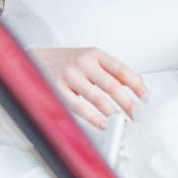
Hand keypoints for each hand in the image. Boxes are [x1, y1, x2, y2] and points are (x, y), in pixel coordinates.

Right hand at [31, 46, 146, 128]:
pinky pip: (78, 106)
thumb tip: (137, 83)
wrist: (31, 60)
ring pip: (97, 97)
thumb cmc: (64, 62)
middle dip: (129, 104)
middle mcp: (84, 63)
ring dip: (113, 112)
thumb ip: (110, 70)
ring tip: (123, 122)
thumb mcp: (89, 58)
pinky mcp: (56, 88)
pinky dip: (92, 117)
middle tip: (138, 116)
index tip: (147, 99)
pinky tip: (102, 123)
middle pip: (113, 86)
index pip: (123, 70)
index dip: (138, 85)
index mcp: (95, 54)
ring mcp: (69, 75)